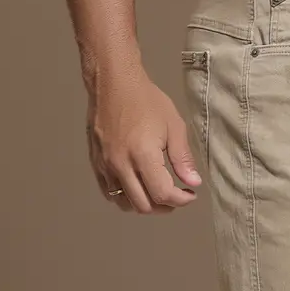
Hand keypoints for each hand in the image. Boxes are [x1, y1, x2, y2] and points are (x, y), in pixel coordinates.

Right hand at [86, 70, 201, 212]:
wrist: (112, 83)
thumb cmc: (146, 100)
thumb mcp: (174, 126)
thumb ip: (183, 158)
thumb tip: (193, 183)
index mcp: (142, 155)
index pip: (162, 194)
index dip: (181, 200)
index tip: (190, 194)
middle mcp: (121, 165)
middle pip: (143, 206)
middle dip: (164, 207)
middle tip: (176, 196)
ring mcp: (105, 166)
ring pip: (124, 203)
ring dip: (144, 204)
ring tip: (157, 192)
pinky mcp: (96, 163)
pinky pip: (110, 193)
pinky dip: (126, 197)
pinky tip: (138, 186)